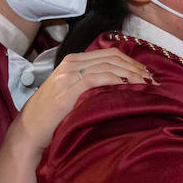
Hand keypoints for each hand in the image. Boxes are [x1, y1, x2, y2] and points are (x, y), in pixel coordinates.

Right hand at [9, 48, 154, 153]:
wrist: (30, 128)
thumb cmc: (52, 113)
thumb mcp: (71, 91)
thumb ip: (90, 82)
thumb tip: (118, 83)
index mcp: (74, 61)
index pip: (109, 53)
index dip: (131, 60)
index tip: (146, 72)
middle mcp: (72, 63)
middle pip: (112, 57)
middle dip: (135, 66)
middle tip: (152, 79)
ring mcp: (69, 75)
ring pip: (108, 66)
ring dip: (131, 73)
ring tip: (146, 83)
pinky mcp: (68, 90)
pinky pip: (98, 78)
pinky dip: (116, 79)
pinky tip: (128, 85)